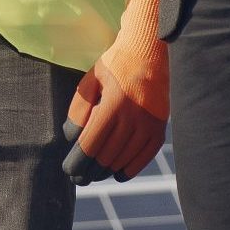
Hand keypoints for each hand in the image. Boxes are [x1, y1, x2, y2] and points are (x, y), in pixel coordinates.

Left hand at [65, 0, 168, 180]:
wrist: (150, 52)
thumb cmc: (115, 64)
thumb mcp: (91, 79)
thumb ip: (79, 107)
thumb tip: (72, 137)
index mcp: (113, 103)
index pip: (92, 143)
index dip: (78, 160)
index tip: (68, 169)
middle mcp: (134, 117)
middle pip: (107, 155)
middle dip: (89, 169)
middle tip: (78, 177)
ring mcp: (150, 124)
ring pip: (125, 158)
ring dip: (107, 170)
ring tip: (94, 174)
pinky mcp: (160, 127)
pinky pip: (145, 156)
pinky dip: (130, 168)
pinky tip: (118, 174)